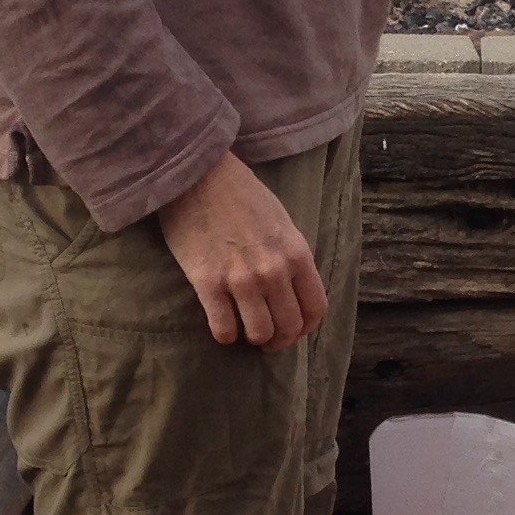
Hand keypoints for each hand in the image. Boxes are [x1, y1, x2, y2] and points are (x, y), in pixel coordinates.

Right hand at [157, 152, 328, 350]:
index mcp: (296, 254)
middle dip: (280, 340)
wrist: (198, 174)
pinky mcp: (208, 283)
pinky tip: (222, 327)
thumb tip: (291, 288)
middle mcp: (274, 271)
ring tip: (245, 332)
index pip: (316, 308)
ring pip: (259, 333)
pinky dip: (225, 335)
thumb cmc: (239, 193)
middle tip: (267, 339)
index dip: (306, 328)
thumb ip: (289, 255)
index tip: (294, 331)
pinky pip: (224, 328)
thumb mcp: (280, 220)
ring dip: (253, 339)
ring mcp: (241, 279)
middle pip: (289, 326)